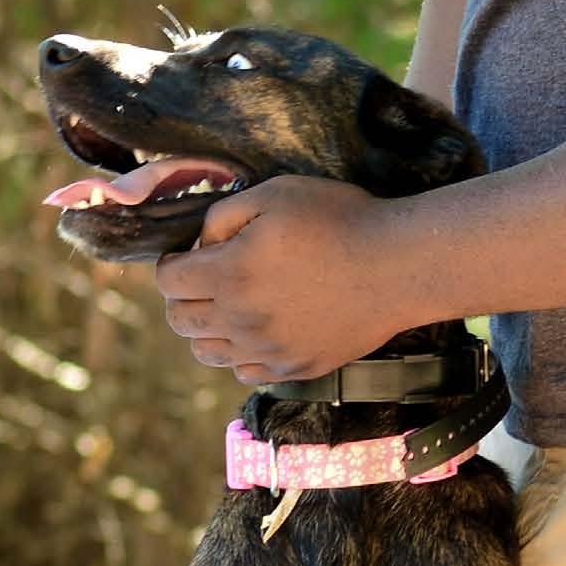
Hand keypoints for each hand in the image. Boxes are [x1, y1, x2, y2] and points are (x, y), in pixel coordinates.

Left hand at [151, 175, 409, 381]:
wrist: (398, 266)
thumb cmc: (339, 221)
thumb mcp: (275, 193)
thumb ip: (222, 215)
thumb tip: (200, 244)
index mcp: (229, 274)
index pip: (167, 281)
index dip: (172, 263)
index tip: (190, 254)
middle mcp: (241, 320)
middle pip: (180, 321)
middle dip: (183, 296)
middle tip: (207, 278)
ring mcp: (268, 350)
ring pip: (207, 353)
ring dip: (208, 328)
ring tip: (231, 305)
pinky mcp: (295, 368)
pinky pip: (245, 372)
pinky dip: (241, 353)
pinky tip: (260, 328)